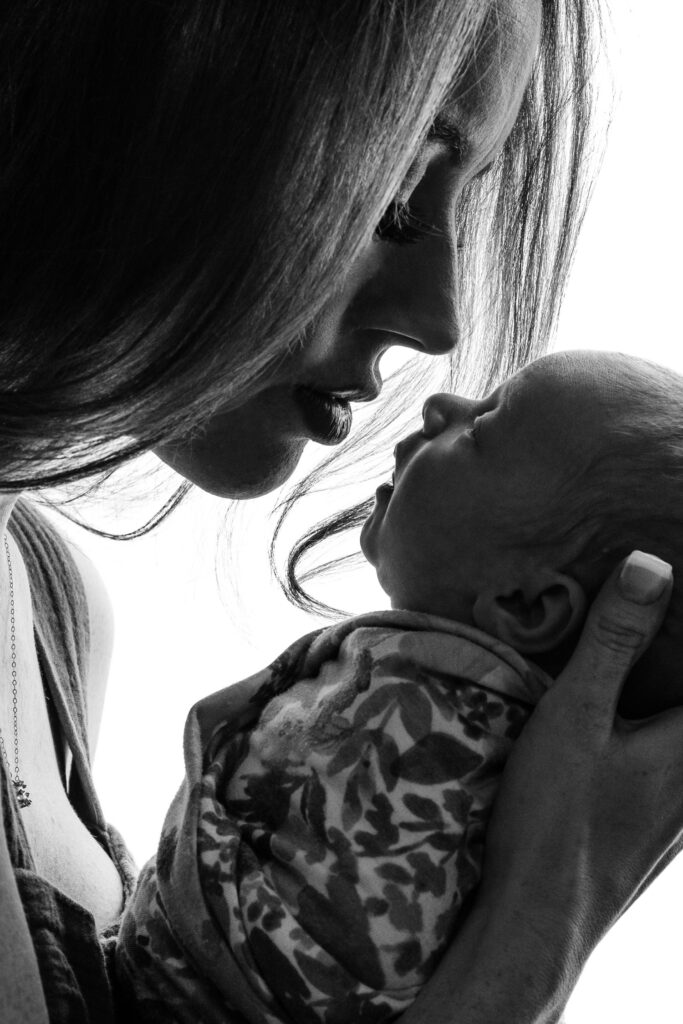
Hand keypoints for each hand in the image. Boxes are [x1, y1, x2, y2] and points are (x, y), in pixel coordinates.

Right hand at [477, 550, 681, 961]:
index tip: (678, 586)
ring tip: (637, 655)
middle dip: (673, 653)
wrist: (537, 924)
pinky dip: (656, 724)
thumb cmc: (554, 821)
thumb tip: (652, 567)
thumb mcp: (575, 716)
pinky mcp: (657, 826)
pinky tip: (622, 717)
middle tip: (659, 610)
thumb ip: (613, 642)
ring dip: (666, 692)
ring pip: (681, 733)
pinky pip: (673, 761)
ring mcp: (682, 810)